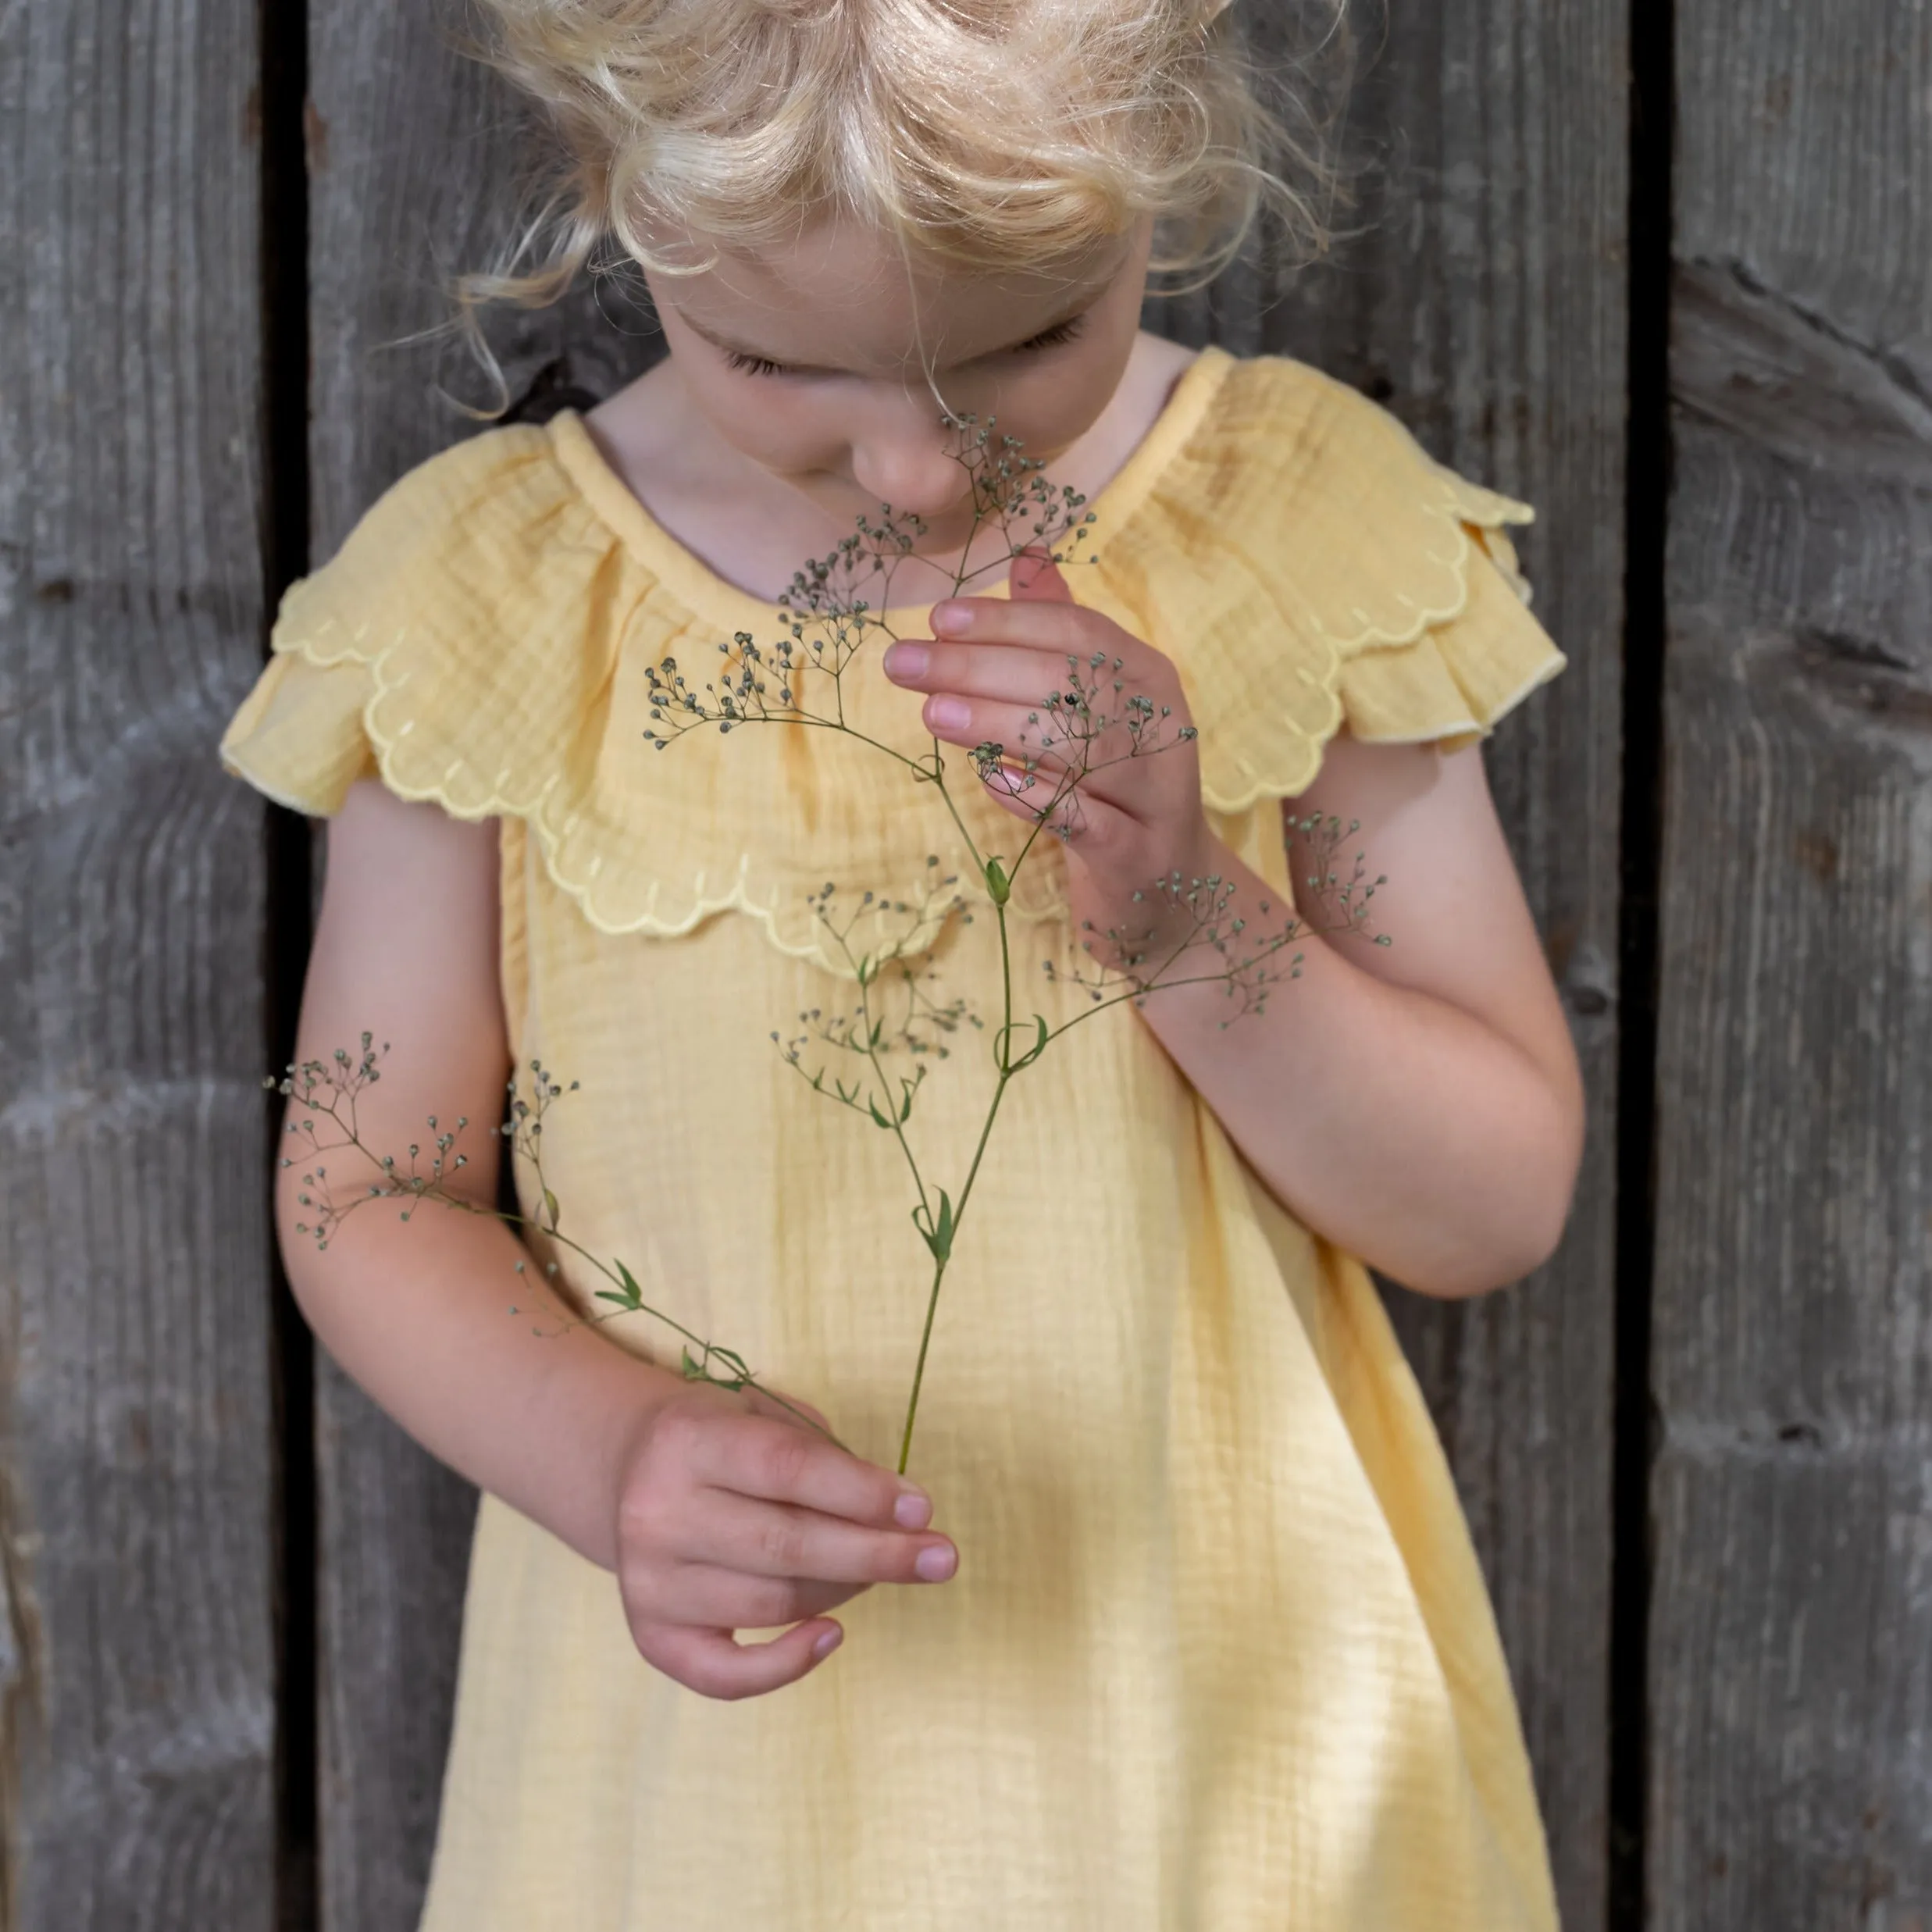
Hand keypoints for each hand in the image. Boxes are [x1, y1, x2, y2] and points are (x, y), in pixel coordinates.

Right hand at [611, 1382, 956, 1699]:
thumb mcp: (761, 1413)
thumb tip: (897, 1510)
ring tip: (885, 1569)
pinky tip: (831, 1635)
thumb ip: (822, 1452)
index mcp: (687, 1439)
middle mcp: (656, 1512)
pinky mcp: (651, 1637)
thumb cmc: (722, 1440)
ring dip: (845, 1592)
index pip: (787, 1467)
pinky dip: (786, 1665)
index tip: (921, 1509)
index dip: (861, 1492)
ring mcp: (648, 1582)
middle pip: (785, 1545)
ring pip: (771, 1604)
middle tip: (941, 1558)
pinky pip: (725, 1675)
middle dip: (875, 1554)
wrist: (626, 1471)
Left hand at [882, 549, 1222, 957]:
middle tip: (906, 665)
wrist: (1166, 889)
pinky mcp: (1137, 852)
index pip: (1077, 631)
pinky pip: (1084, 818)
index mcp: (1147, 677)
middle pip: (1071, 683)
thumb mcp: (1095, 705)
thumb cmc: (1114, 787)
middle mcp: (1161, 726)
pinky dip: (1035, 796)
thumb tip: (1028, 556)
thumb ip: (1062, 634)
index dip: (1007, 621)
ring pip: (1081, 746)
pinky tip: (988, 778)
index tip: (939, 619)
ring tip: (934, 714)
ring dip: (1001, 725)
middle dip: (981, 668)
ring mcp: (1155, 792)